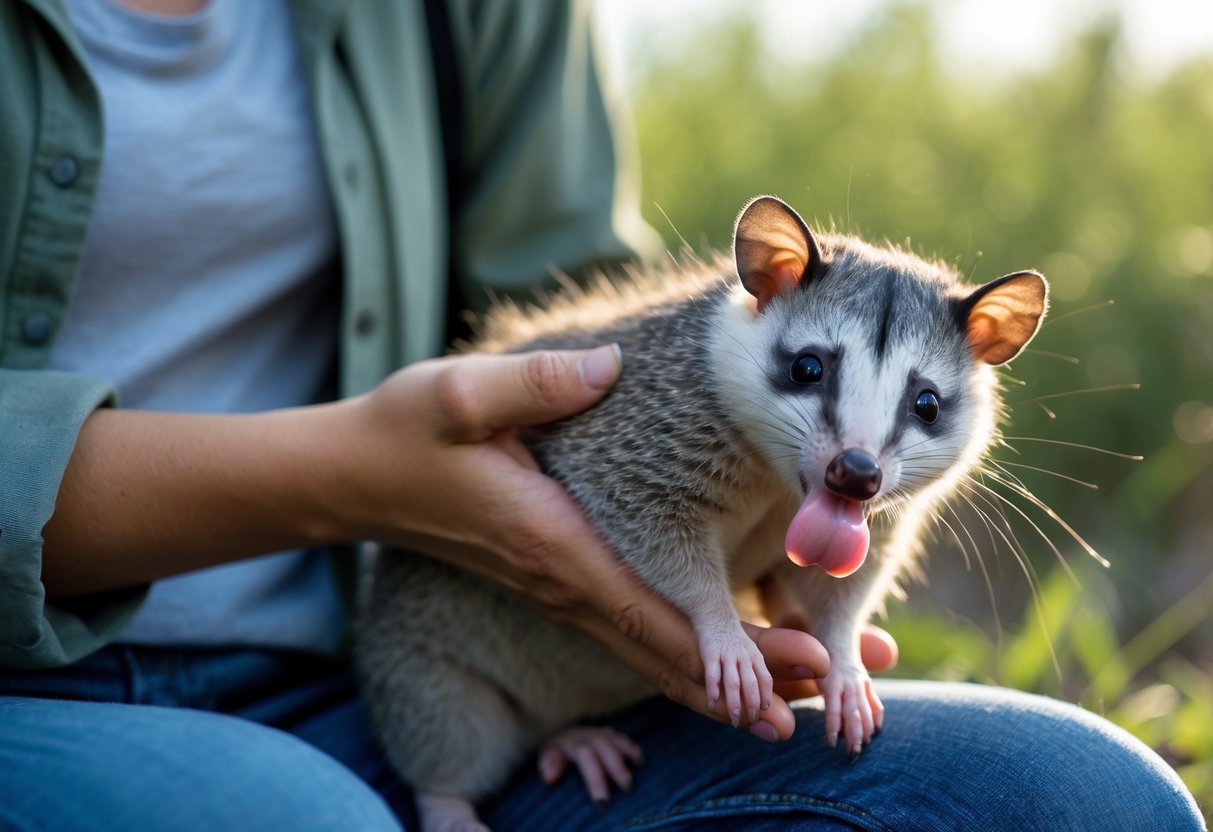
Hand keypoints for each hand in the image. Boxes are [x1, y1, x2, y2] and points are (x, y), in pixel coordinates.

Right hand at [339, 346, 830, 739]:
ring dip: (720, 676)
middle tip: (825, 695)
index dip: (726, 648)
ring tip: (793, 695)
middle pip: (663, 652)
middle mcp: (563, 581)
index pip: (650, 613)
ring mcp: (558, 589)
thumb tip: (608, 368)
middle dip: (745, 679)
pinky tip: (718, 663)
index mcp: (552, 543)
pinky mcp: (555, 580)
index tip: (794, 665)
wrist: (352, 479)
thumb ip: (533, 385)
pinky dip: (682, 655)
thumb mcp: (456, 394)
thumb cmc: (404, 433)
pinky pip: (629, 633)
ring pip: (649, 652)